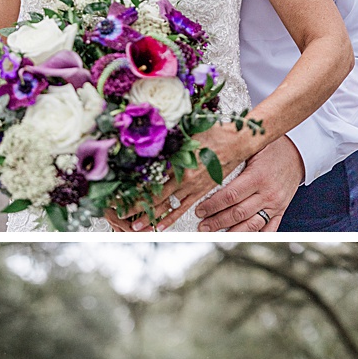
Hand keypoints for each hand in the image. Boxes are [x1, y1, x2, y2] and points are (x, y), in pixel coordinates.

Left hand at [115, 123, 253, 232]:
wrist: (237, 142)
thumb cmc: (212, 132)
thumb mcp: (187, 131)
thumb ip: (168, 139)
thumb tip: (147, 141)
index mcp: (178, 161)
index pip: (150, 179)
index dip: (134, 188)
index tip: (120, 195)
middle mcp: (184, 178)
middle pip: (155, 196)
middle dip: (137, 207)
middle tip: (121, 216)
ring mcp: (192, 188)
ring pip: (167, 206)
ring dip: (151, 217)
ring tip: (136, 228)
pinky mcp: (201, 192)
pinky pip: (182, 208)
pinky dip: (170, 218)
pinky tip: (161, 226)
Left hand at [194, 132, 304, 231]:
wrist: (299, 154)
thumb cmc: (273, 149)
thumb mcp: (253, 148)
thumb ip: (233, 158)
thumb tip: (207, 166)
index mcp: (258, 176)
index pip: (230, 196)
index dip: (212, 205)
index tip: (199, 210)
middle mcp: (268, 194)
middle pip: (238, 213)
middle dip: (217, 221)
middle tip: (202, 226)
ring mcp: (275, 205)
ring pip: (251, 225)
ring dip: (231, 232)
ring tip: (214, 234)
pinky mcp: (280, 211)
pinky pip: (268, 230)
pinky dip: (254, 236)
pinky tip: (239, 239)